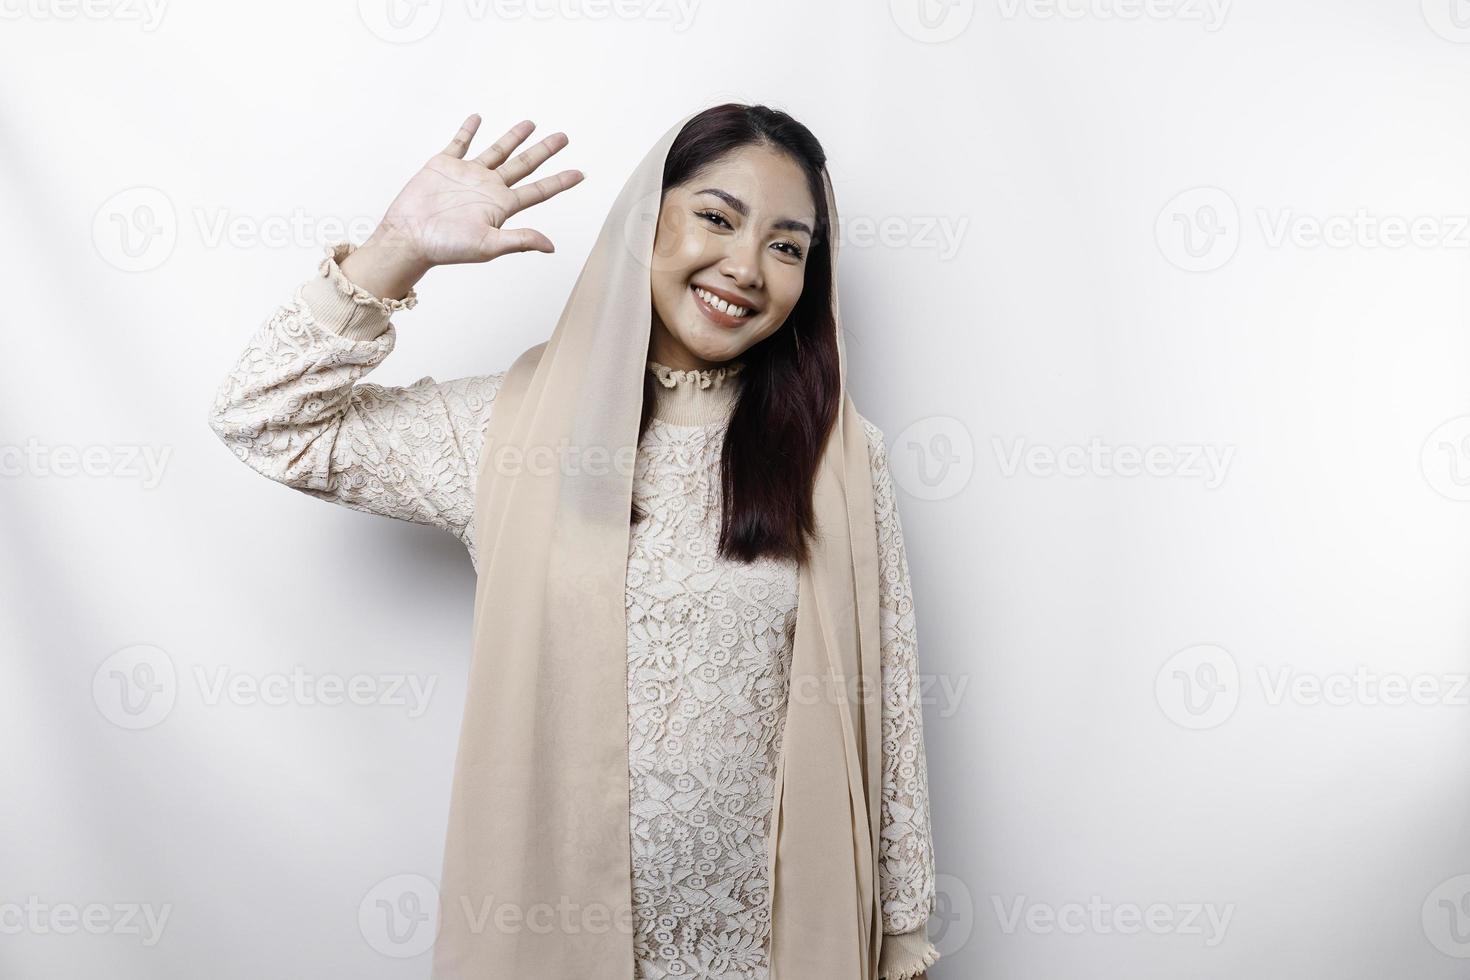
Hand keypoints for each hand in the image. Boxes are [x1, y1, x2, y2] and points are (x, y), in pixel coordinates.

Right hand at [341, 114, 583, 297]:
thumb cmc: (446, 247)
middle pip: (523, 165)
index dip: (559, 182)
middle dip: (544, 151)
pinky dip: (468, 130)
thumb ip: (519, 240)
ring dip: (513, 137)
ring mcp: (467, 175)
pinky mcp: (444, 165)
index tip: (580, 173)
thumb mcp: (488, 246)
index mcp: (501, 206)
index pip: (538, 191)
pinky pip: (460, 143)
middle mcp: (488, 188)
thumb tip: (551, 246)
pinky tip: (477, 118)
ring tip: (530, 123)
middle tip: (563, 137)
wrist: (408, 236)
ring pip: (497, 151)